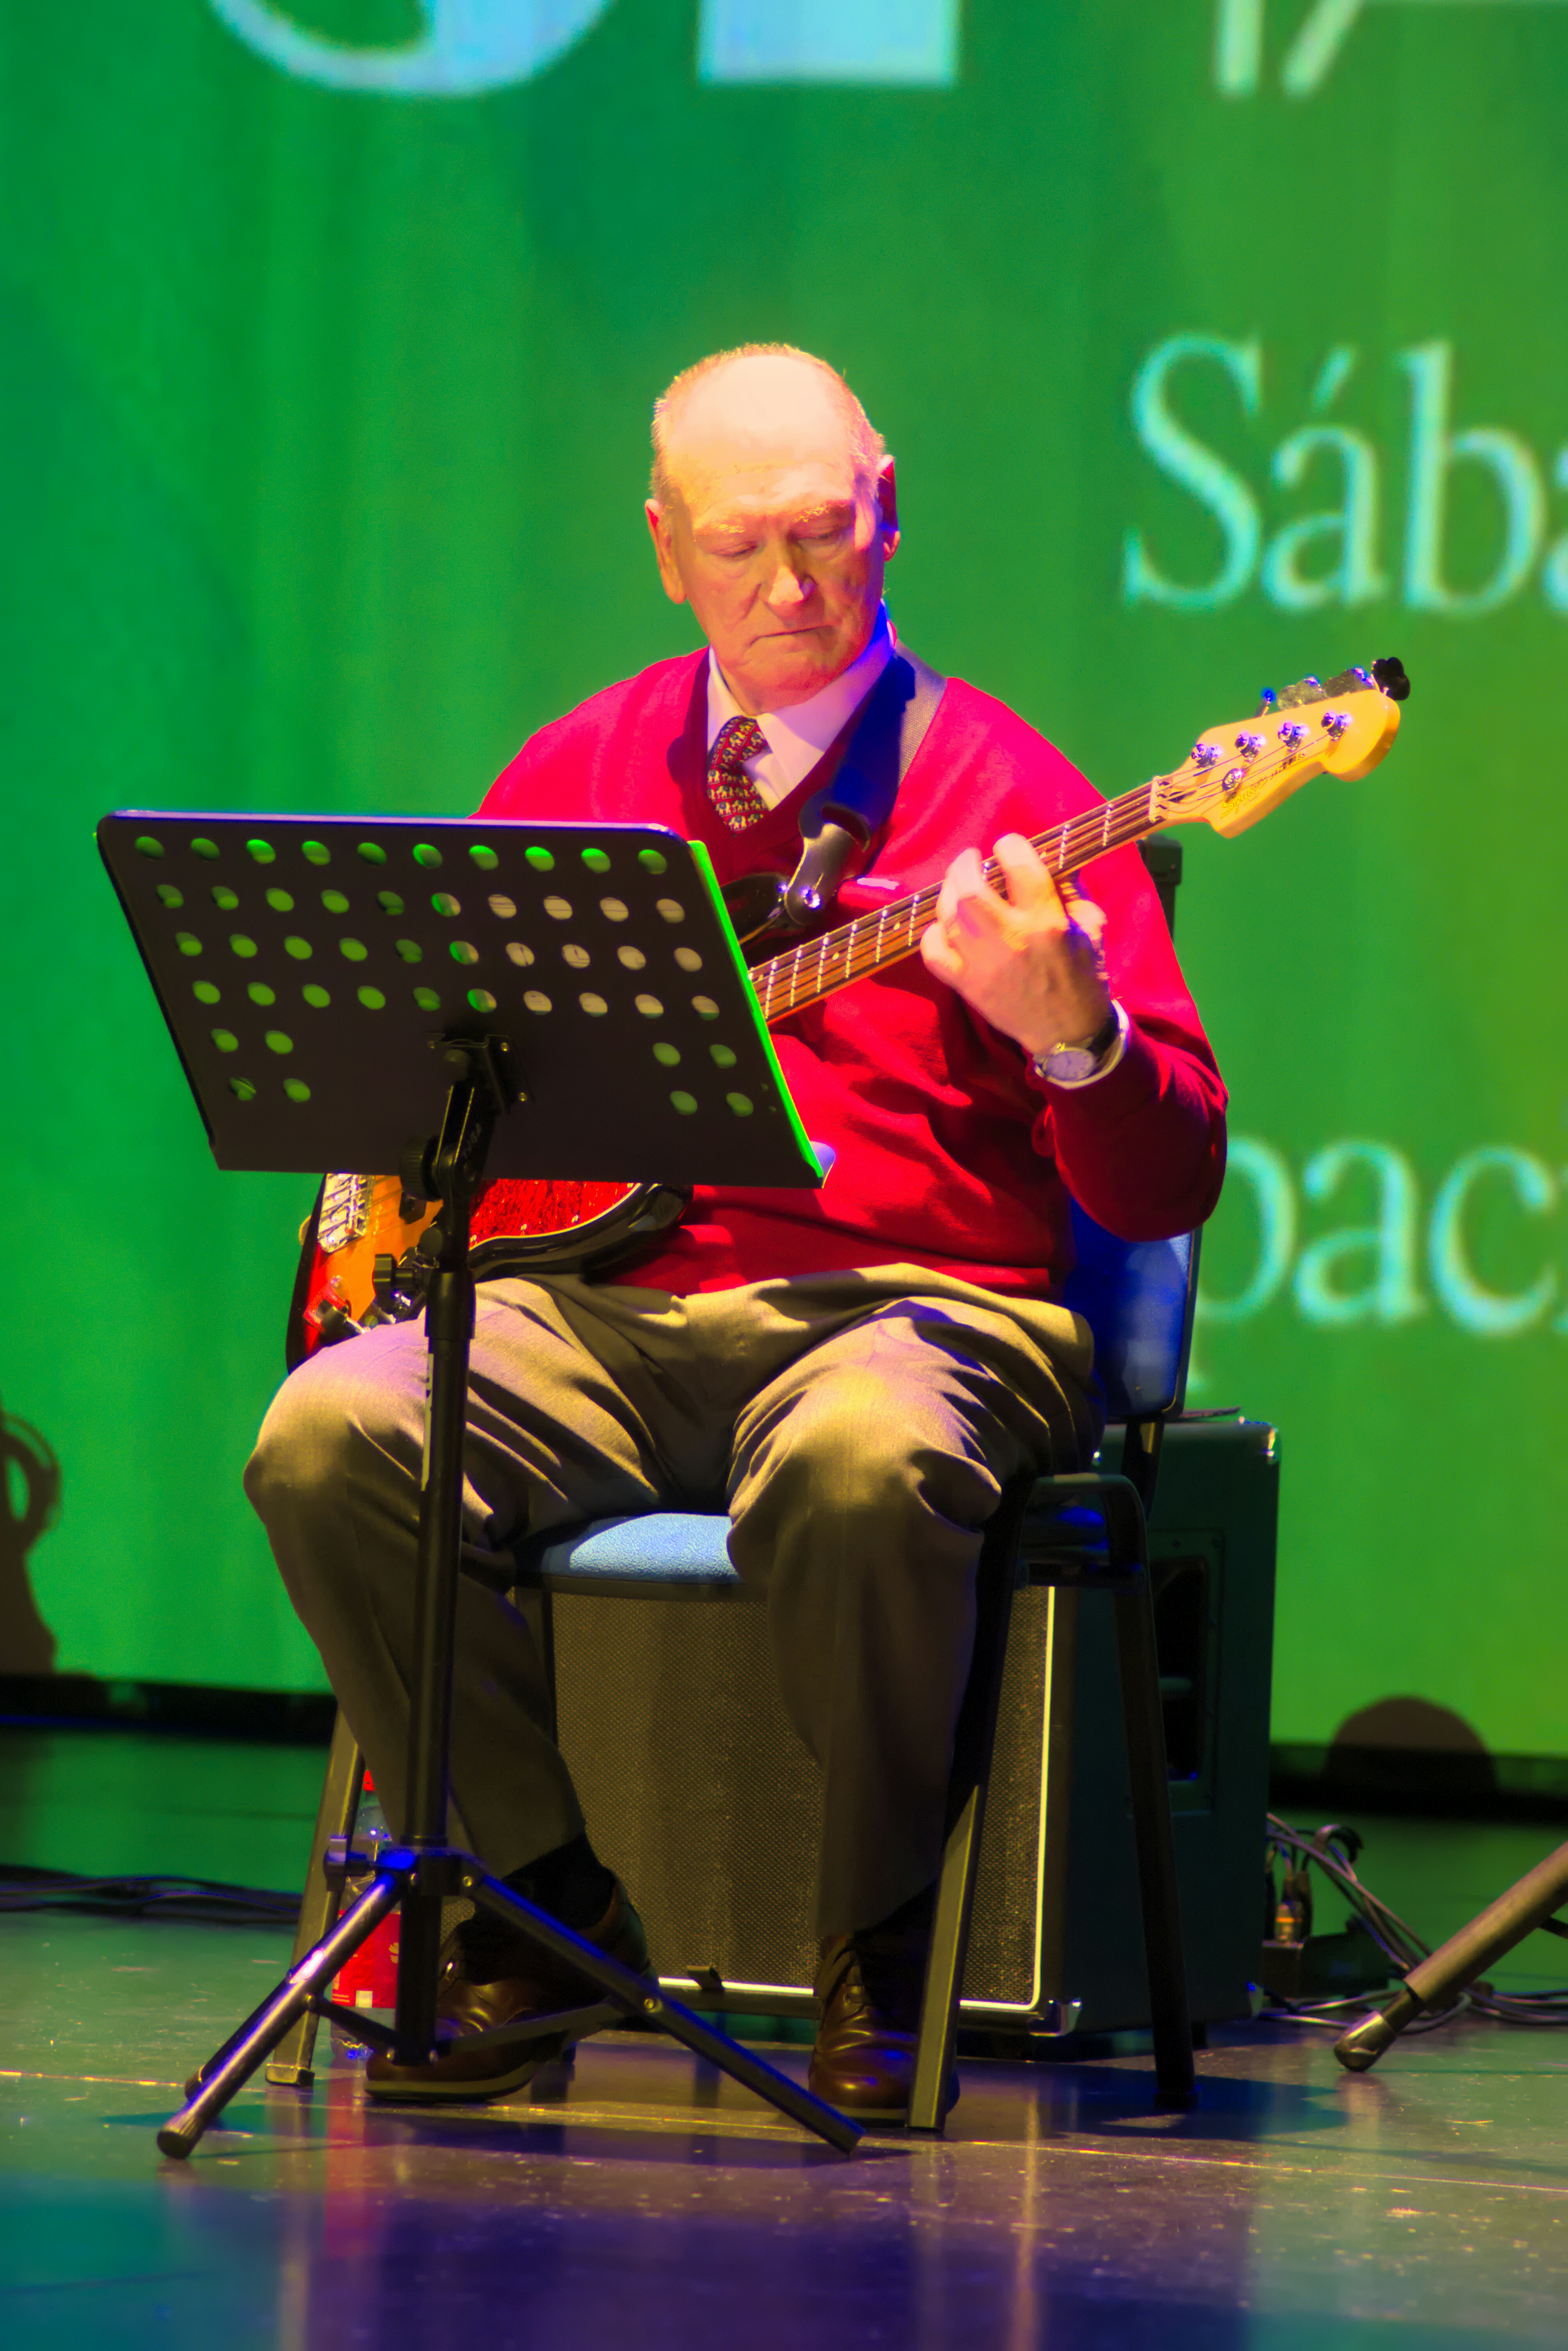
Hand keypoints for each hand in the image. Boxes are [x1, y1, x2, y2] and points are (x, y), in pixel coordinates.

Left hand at [919, 834, 1112, 1058]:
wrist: (1069, 1033)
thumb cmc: (1083, 975)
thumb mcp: (1090, 926)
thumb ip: (1070, 889)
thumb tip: (1048, 858)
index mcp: (1046, 920)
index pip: (1019, 865)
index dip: (1009, 845)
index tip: (1007, 847)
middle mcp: (1011, 938)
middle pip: (970, 889)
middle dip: (965, 865)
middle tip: (970, 861)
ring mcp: (982, 964)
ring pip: (948, 916)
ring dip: (948, 894)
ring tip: (958, 888)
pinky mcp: (966, 985)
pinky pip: (933, 952)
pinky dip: (933, 934)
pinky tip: (945, 927)